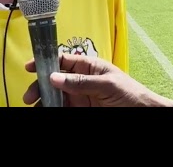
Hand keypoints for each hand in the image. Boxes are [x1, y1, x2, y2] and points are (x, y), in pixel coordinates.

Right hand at [23, 53, 172, 106]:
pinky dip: (51, 108)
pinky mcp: (80, 109)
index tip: (30, 67)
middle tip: (29, 96)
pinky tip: (44, 109)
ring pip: (55, 96)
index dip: (45, 61)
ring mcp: (79, 96)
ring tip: (35, 106)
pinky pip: (62, 107)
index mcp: (88, 67)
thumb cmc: (131, 94)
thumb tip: (55, 77)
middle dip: (40, 85)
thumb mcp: (107, 85)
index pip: (62, 60)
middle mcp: (80, 80)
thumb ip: (81, 82)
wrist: (143, 113)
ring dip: (43, 100)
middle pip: (54, 79)